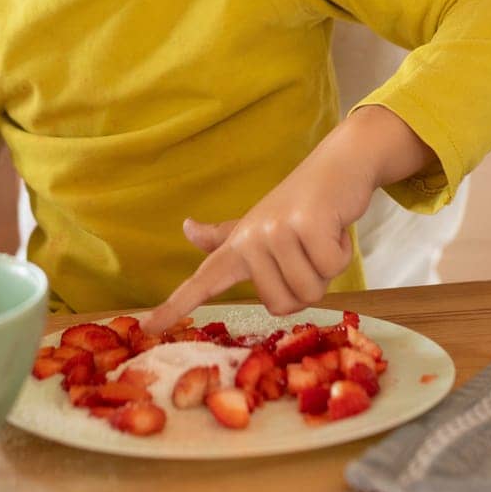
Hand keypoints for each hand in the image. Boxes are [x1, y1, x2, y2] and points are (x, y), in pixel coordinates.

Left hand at [141, 117, 392, 334]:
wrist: (338, 164)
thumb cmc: (301, 203)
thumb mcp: (260, 223)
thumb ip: (226, 235)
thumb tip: (187, 229)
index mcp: (238, 245)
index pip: (203, 280)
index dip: (176, 306)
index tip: (148, 326)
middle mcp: (250, 239)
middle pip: (280, 305)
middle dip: (306, 286)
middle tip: (308, 251)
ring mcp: (275, 231)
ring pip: (308, 291)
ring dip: (326, 270)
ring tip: (320, 237)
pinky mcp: (306, 225)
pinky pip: (330, 268)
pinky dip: (342, 252)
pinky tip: (334, 227)